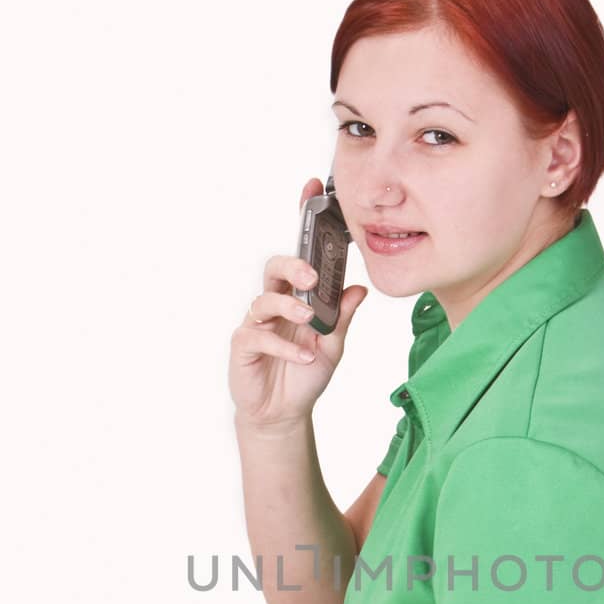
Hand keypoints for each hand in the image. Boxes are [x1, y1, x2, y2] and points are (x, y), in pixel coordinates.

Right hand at [228, 177, 367, 427]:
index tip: (312, 189)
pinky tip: (302, 358)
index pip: (300, 254)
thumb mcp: (333, 346)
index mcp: (297, 296)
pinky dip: (284, 346)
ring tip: (309, 322)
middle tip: (312, 279)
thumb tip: (359, 288)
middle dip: (293, 266)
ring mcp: (257, 322)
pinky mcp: (244, 345)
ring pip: (265, 299)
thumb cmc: (305, 375)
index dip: (303, 220)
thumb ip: (342, 316)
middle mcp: (275, 303)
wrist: (284, 413)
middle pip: (275, 267)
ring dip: (290, 308)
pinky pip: (259, 336)